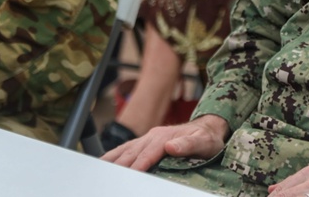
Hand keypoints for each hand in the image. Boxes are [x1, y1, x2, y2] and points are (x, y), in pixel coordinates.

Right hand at [101, 114, 227, 171]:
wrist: (208, 128)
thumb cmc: (206, 138)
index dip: (139, 165)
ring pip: (126, 150)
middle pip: (132, 152)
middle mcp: (153, 135)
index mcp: (164, 136)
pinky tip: (106, 162)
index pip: (148, 153)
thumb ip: (188, 145)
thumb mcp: (204, 142)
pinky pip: (127, 148)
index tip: (130, 176)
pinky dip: (115, 155)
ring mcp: (148, 138)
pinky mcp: (146, 142)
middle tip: (107, 180)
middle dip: (119, 166)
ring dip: (112, 160)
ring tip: (100, 172)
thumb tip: (170, 146)